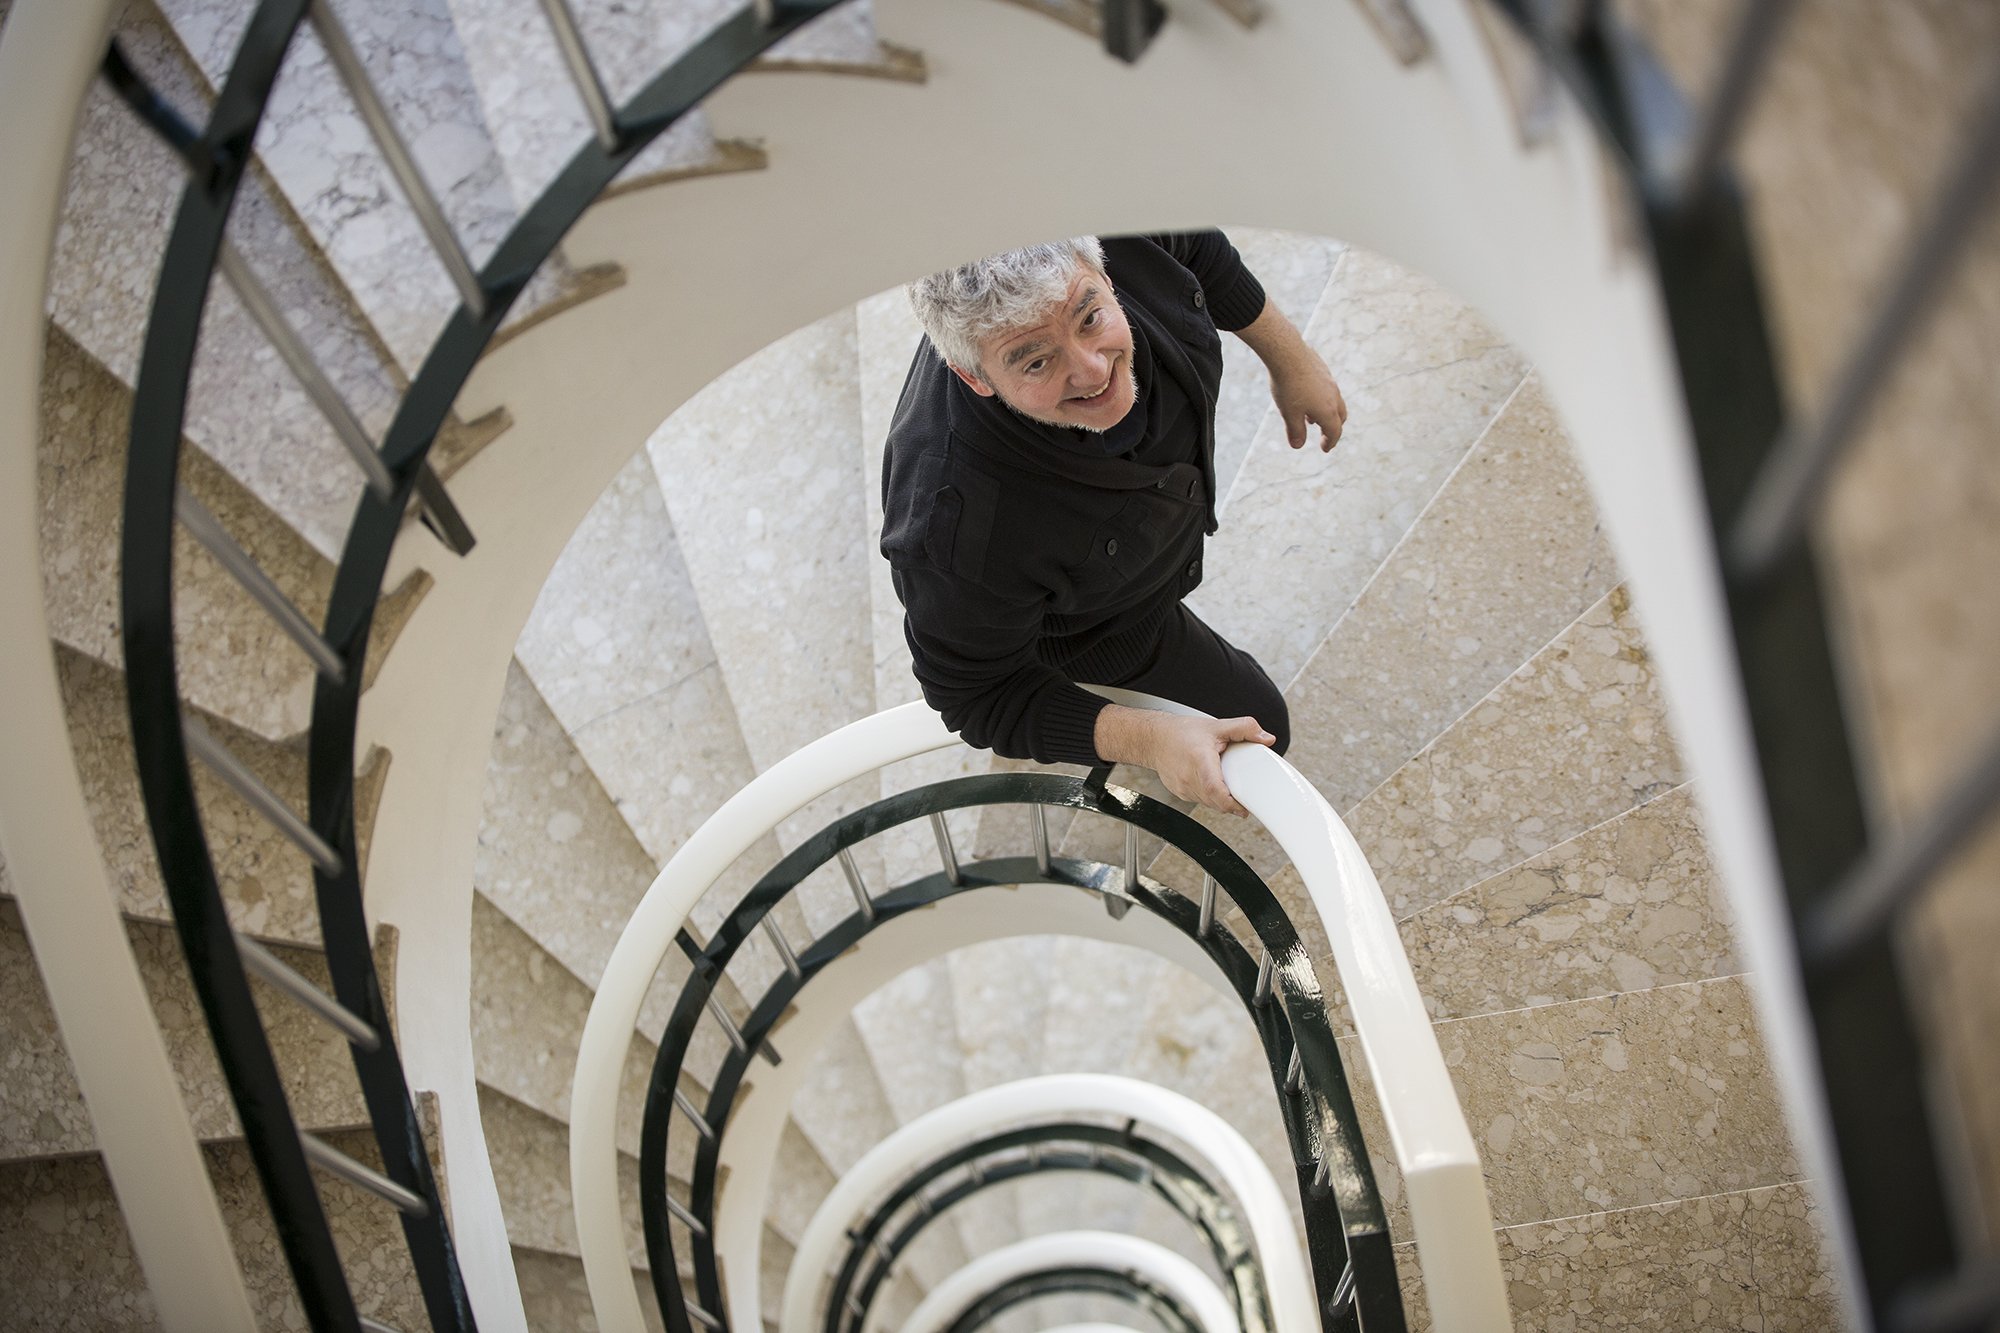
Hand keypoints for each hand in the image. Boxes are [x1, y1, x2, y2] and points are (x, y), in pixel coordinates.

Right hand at [1093, 706, 1275, 816]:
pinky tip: (1213, 784)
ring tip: (1228, 785)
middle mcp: (1188, 777)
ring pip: (1208, 804)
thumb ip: (1244, 728)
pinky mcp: (1180, 793)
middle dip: (1231, 802)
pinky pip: (1200, 801)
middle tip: (1244, 796)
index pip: (1215, 790)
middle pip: (1215, 801)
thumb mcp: (1216, 726)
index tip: (1244, 805)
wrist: (1154, 738)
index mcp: (1199, 759)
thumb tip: (1266, 738)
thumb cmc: (1181, 733)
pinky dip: (1210, 797)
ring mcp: (1182, 788)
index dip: (1231, 802)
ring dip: (1221, 800)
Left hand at [1234, 297, 1347, 451]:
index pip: (1334, 432)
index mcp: (1328, 411)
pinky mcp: (1323, 370)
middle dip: (1333, 428)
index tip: (1325, 449)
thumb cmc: (1288, 386)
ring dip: (1327, 413)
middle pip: (1340, 417)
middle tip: (1325, 436)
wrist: (1288, 353)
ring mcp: (1330, 382)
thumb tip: (1298, 446)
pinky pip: (1328, 389)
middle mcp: (1333, 396)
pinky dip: (1322, 399)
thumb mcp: (1289, 414)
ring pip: (1334, 402)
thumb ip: (1295, 431)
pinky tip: (1306, 397)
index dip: (1330, 442)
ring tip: (1311, 419)